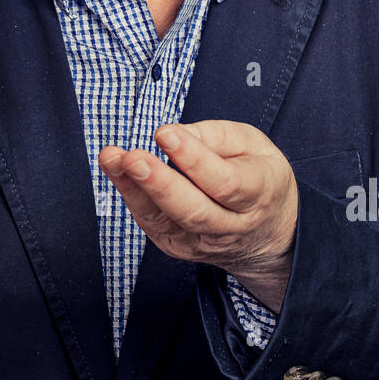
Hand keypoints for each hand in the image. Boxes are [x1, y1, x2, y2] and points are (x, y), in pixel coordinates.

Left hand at [98, 120, 298, 312]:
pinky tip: (115, 170)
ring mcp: (202, 242)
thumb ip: (217, 136)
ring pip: (165, 220)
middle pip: (193, 210)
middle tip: (132, 158)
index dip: (193, 158)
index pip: (224, 181)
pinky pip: (151, 222)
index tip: (164, 133)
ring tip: (111, 159)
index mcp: (257, 194)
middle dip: (159, 184)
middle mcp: (231, 226)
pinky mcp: (177, 246)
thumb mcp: (254, 145)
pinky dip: (130, 195)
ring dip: (133, 189)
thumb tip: (176, 133)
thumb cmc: (257, 177)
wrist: (266, 234)